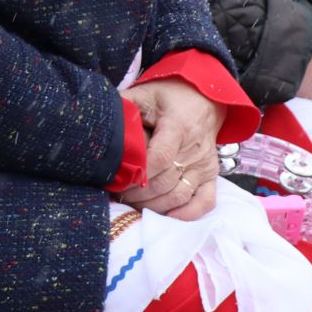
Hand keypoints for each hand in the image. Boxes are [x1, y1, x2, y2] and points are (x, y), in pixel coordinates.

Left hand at [119, 79, 223, 220]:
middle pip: (166, 181)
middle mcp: (194, 149)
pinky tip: (166, 217)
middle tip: (116, 194)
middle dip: (138, 193)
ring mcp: (204, 165)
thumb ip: (124, 104)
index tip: (118, 179)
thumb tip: (100, 119)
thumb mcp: (146, 93)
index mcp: (178, 126)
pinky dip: (186, 214)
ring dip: (154, 206)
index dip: (139, 173)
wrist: (204, 99)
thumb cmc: (170, 97)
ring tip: (131, 203)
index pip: (160, 156)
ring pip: (180, 195)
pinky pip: (204, 202)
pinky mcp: (211, 176)